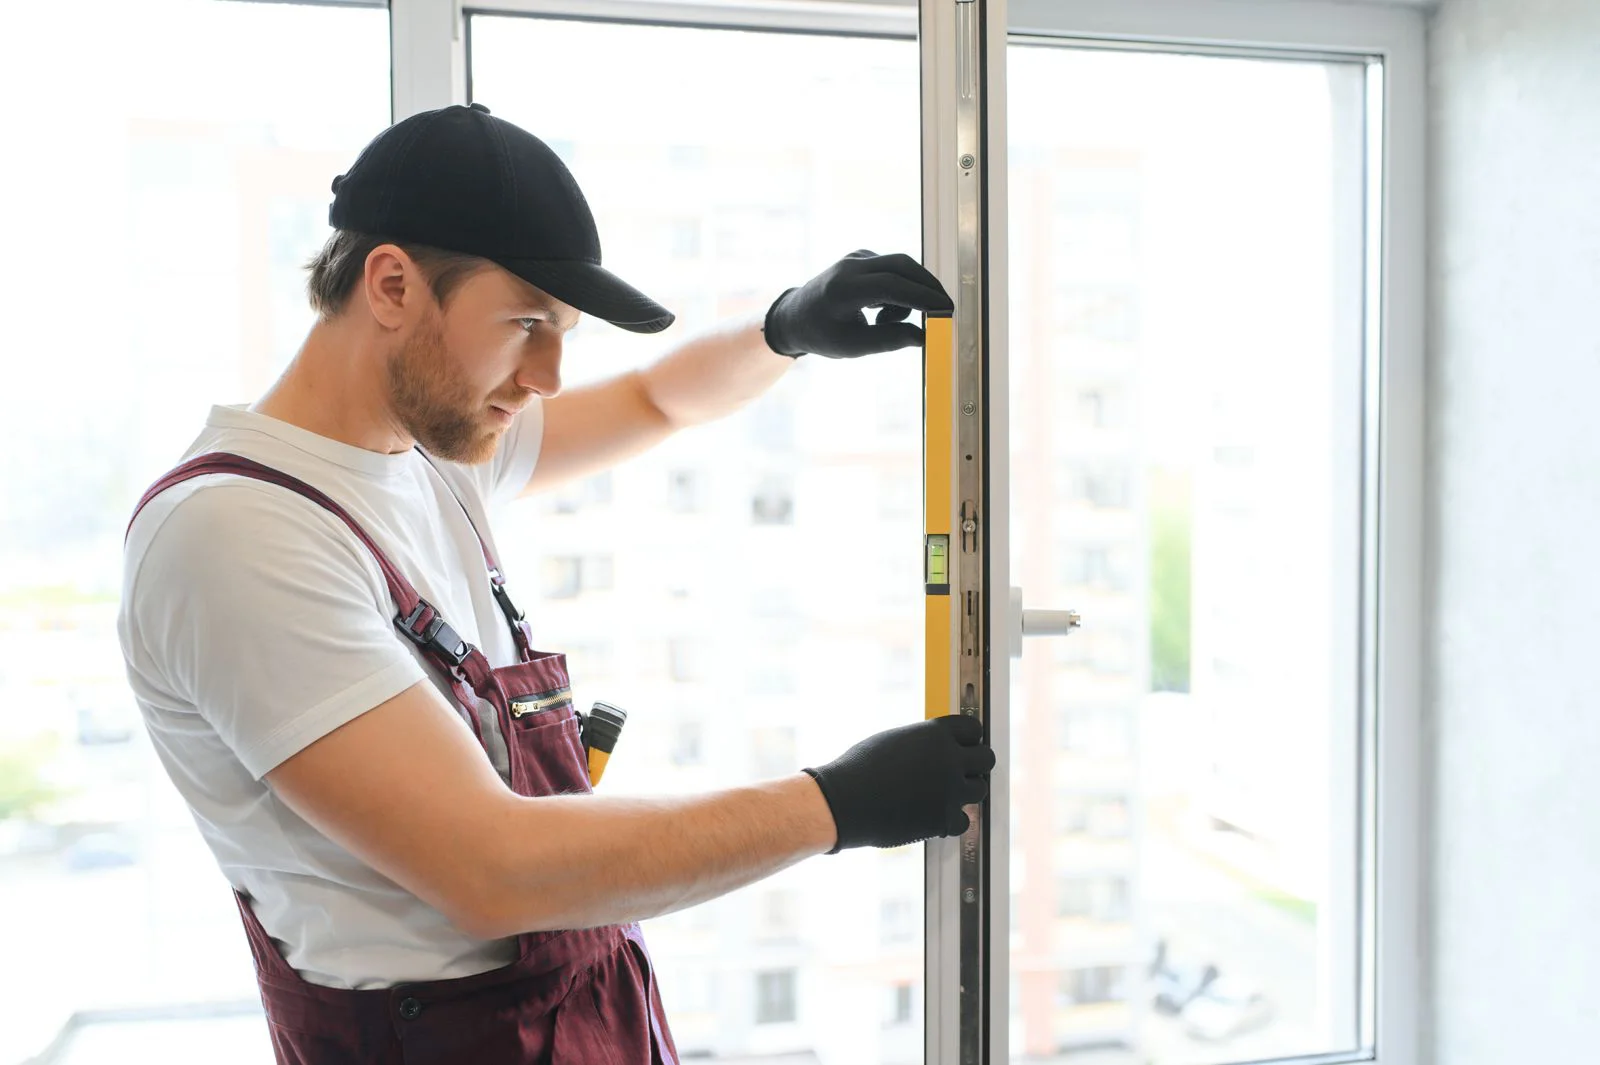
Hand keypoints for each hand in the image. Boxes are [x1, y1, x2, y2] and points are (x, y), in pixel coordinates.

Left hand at [763, 250, 953, 357]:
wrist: (796, 316)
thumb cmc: (823, 334)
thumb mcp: (853, 346)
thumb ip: (888, 340)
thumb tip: (924, 336)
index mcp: (843, 289)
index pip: (891, 285)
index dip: (921, 296)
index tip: (945, 310)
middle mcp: (850, 266)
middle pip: (902, 266)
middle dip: (928, 287)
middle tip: (945, 311)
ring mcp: (857, 257)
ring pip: (901, 268)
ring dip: (908, 296)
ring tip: (884, 322)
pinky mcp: (863, 257)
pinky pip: (894, 270)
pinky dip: (898, 291)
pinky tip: (879, 311)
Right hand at [801, 714, 993, 852]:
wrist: (844, 802)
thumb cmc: (859, 769)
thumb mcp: (894, 741)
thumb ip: (923, 743)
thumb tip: (938, 748)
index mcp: (936, 733)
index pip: (973, 730)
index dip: (969, 739)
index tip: (963, 747)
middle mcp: (949, 759)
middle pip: (987, 759)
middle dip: (975, 765)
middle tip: (960, 773)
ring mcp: (950, 790)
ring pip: (980, 789)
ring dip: (964, 792)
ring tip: (942, 794)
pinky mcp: (944, 820)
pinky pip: (964, 820)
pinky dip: (950, 820)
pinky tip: (932, 816)